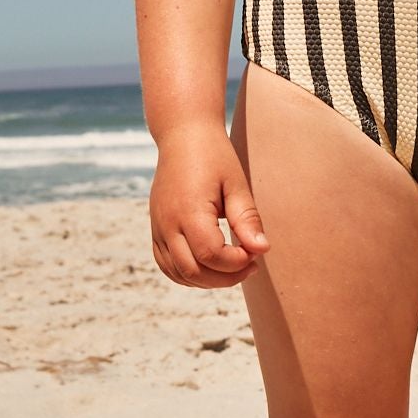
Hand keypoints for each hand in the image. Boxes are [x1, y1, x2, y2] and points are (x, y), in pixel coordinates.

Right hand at [149, 126, 268, 285]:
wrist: (183, 136)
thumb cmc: (214, 156)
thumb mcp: (236, 184)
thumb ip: (247, 219)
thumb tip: (261, 249)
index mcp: (188, 210)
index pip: (210, 255)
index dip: (236, 263)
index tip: (254, 253)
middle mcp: (167, 223)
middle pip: (193, 271)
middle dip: (225, 278)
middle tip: (250, 265)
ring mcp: (157, 228)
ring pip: (178, 273)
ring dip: (207, 280)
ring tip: (233, 267)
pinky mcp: (155, 230)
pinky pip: (167, 265)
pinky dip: (188, 274)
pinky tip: (211, 266)